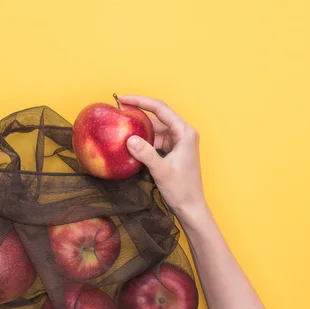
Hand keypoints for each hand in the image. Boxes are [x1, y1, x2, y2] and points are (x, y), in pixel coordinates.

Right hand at [121, 95, 207, 221]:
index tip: (122, 99)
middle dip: (138, 113)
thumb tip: (130, 139)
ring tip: (122, 127)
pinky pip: (156, 140)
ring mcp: (179, 143)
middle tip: (118, 111)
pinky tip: (130, 144)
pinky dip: (144, 141)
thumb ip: (146, 154)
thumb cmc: (181, 190)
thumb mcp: (162, 171)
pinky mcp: (174, 152)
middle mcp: (184, 134)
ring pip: (156, 129)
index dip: (140, 101)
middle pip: (158, 116)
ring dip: (140, 129)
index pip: (160, 108)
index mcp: (185, 133)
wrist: (191, 208)